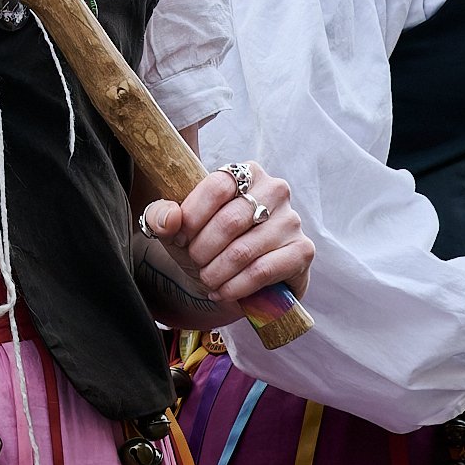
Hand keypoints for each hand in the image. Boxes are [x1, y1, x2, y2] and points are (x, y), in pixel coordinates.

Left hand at [141, 161, 312, 313]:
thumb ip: (162, 216)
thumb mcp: (177, 227)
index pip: (217, 186)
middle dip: (203, 249)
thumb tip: (170, 218)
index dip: (192, 216)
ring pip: (244, 250)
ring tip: (206, 280)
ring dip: (216, 272)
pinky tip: (222, 292)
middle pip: (230, 220)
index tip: (180, 238)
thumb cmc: (206, 242)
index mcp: (244, 172)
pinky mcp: (302, 251)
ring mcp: (292, 220)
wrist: (235, 276)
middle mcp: (274, 189)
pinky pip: (263, 271)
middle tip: (194, 262)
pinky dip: (236, 287)